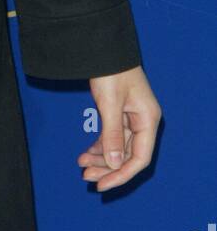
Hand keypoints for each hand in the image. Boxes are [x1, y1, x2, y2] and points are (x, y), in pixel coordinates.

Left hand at [78, 65, 161, 190]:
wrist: (102, 45)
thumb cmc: (110, 70)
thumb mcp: (110, 103)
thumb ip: (112, 134)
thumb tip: (113, 164)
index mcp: (148, 120)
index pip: (139, 158)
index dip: (121, 174)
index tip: (102, 184)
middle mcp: (142, 121)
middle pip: (127, 155)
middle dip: (107, 167)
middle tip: (86, 176)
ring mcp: (131, 117)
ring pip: (117, 147)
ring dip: (101, 158)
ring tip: (81, 165)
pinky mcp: (119, 112)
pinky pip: (111, 136)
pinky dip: (99, 146)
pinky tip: (85, 153)